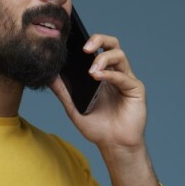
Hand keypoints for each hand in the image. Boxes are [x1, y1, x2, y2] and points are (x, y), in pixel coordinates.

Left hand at [48, 32, 147, 151]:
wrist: (115, 146)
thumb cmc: (98, 128)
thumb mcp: (74, 109)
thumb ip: (63, 92)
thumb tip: (48, 76)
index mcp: (102, 74)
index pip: (97, 49)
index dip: (88, 41)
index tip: (73, 44)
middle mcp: (115, 73)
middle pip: (111, 44)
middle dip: (99, 39)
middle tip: (85, 48)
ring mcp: (126, 79)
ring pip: (119, 55)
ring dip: (103, 58)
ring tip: (91, 71)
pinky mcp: (136, 88)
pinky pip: (123, 76)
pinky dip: (110, 74)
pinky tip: (98, 77)